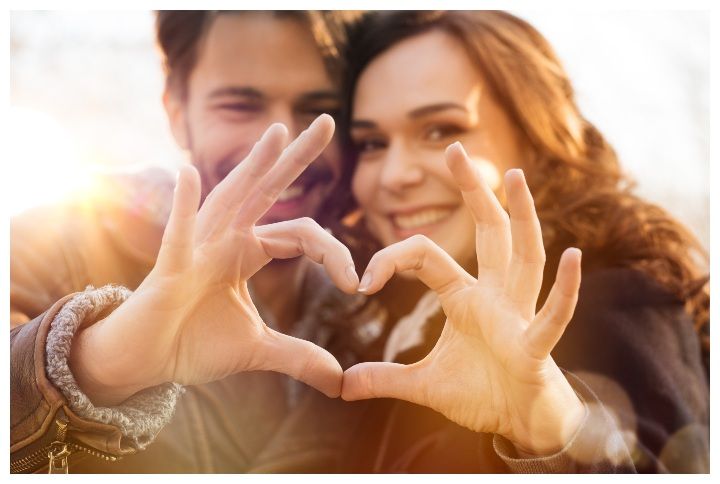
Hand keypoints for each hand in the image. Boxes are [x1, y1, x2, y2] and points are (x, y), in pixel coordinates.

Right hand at [70, 115, 358, 404]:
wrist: (146, 362)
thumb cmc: (193, 343)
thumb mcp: (257, 349)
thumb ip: (298, 356)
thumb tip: (339, 380)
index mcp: (248, 250)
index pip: (302, 234)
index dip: (334, 254)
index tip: (357, 284)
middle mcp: (226, 238)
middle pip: (267, 190)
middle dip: (297, 158)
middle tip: (328, 121)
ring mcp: (198, 246)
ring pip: (230, 197)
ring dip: (253, 166)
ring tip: (278, 133)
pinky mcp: (171, 267)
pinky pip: (178, 233)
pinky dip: (183, 206)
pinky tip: (188, 173)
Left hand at [342, 142, 584, 454]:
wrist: (523, 425)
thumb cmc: (483, 394)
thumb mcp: (425, 385)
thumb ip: (385, 379)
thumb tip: (341, 386)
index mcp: (466, 298)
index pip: (427, 256)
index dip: (392, 258)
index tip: (362, 281)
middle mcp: (496, 296)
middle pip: (488, 233)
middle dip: (473, 192)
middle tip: (454, 148)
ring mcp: (519, 316)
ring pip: (524, 257)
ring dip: (521, 217)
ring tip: (513, 176)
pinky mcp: (535, 347)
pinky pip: (551, 315)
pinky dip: (565, 290)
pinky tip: (573, 256)